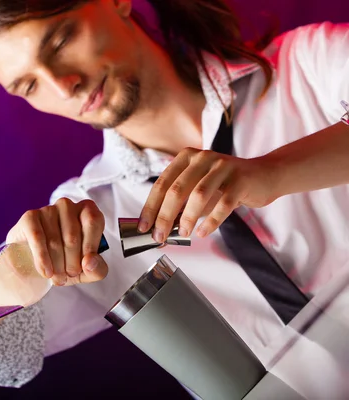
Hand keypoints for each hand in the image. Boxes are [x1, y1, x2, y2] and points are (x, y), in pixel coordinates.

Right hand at [6, 198, 107, 285]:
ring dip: (57, 265)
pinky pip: (38, 237)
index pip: (93, 221)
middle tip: (69, 276)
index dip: (90, 246)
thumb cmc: (67, 263)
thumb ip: (98, 269)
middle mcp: (67, 206)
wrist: (35, 264)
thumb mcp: (88, 271)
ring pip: (54, 240)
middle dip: (72, 263)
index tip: (84, 266)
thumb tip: (89, 262)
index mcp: (86, 211)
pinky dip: (42, 258)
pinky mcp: (30, 217)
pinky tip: (46, 272)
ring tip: (57, 278)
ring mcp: (47, 209)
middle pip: (72, 236)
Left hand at [138, 148, 277, 239]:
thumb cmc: (226, 185)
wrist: (265, 175)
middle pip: (177, 190)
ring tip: (182, 233)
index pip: (162, 184)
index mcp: (187, 157)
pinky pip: (222, 204)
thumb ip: (181, 204)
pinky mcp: (241, 180)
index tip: (143, 227)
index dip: (150, 207)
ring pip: (198, 195)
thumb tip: (159, 228)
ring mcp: (223, 167)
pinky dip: (210, 221)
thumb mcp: (199, 188)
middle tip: (159, 236)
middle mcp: (203, 158)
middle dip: (164, 216)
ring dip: (187, 218)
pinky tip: (202, 232)